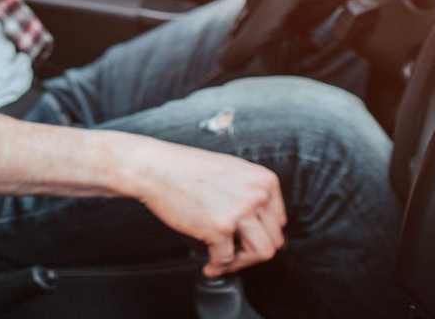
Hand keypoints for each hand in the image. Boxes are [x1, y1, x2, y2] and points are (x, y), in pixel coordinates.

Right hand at [130, 140, 286, 277]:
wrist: (156, 168)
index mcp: (263, 181)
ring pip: (260, 253)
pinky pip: (226, 258)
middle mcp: (256, 195)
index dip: (262, 235)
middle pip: (273, 240)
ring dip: (242, 263)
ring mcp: (239, 212)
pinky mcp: (219, 228)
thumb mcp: (232, 171)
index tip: (249, 240)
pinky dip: (218, 267)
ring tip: (226, 262)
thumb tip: (260, 220)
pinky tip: (210, 265)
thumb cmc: (186, 168)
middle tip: (237, 255)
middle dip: (253, 252)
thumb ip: (251, 192)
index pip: (278, 221)